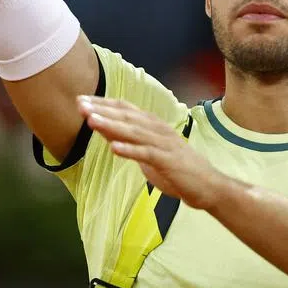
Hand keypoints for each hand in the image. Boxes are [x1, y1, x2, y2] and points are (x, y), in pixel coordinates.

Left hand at [78, 96, 229, 210]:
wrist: (207, 186)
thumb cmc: (175, 170)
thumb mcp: (146, 153)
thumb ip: (126, 139)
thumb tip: (101, 128)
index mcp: (153, 125)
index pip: (124, 109)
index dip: (102, 103)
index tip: (80, 101)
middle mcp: (158, 129)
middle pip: (126, 116)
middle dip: (102, 110)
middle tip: (80, 105)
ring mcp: (164, 144)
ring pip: (134, 132)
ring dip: (111, 125)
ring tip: (91, 121)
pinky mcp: (168, 161)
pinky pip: (146, 154)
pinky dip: (130, 150)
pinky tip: (113, 148)